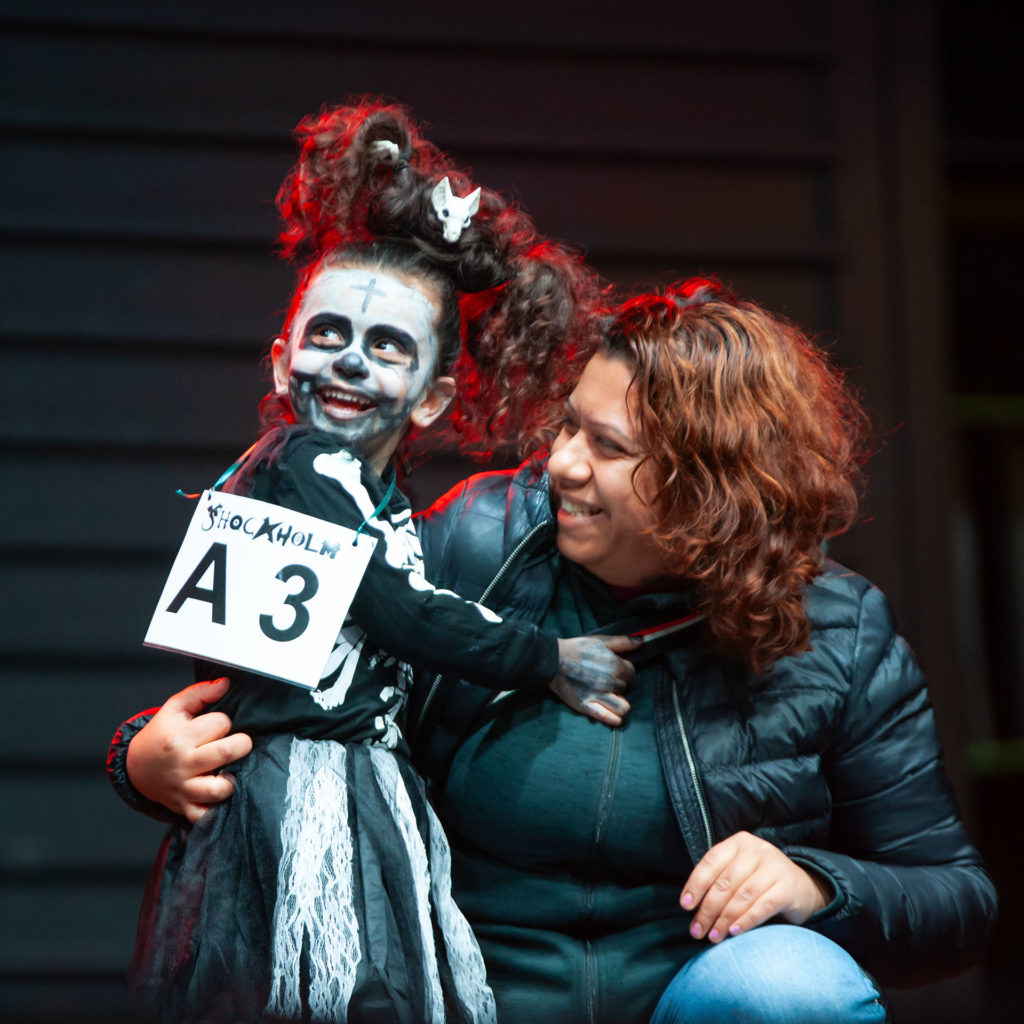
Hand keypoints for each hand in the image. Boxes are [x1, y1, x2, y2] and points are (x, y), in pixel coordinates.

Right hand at [126, 677, 252, 823]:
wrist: (136, 768)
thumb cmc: (161, 734)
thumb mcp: (174, 708)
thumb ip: (200, 692)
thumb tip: (225, 683)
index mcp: (180, 737)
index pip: (222, 723)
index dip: (224, 722)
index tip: (217, 726)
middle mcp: (182, 764)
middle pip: (229, 751)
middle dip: (241, 744)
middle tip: (236, 744)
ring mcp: (184, 789)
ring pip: (221, 788)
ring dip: (232, 778)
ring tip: (228, 768)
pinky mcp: (185, 808)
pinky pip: (207, 815)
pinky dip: (217, 808)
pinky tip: (219, 793)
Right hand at [550, 634, 637, 726]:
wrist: (553, 660)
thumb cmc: (577, 648)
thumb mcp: (601, 640)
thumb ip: (623, 642)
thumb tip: (642, 640)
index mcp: (614, 665)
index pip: (631, 673)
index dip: (624, 671)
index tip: (614, 670)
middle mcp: (609, 682)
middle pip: (625, 688)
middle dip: (618, 685)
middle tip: (606, 680)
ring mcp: (599, 696)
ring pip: (623, 707)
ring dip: (619, 703)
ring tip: (610, 697)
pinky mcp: (587, 706)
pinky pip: (608, 718)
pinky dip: (614, 719)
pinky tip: (613, 716)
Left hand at [681, 831, 831, 941]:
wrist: (803, 887)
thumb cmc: (760, 880)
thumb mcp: (739, 871)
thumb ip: (718, 880)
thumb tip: (690, 905)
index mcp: (739, 842)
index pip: (711, 861)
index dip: (696, 884)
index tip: (685, 906)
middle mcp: (757, 850)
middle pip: (725, 882)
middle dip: (708, 909)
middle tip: (697, 931)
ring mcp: (774, 867)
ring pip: (742, 895)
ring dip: (724, 919)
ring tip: (713, 937)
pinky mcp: (787, 887)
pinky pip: (762, 906)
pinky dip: (746, 920)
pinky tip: (734, 932)